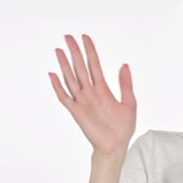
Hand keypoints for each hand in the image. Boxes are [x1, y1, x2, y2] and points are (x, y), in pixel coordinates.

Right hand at [48, 34, 136, 155]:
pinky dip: (58, 86)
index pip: (94, 65)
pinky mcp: (76, 112)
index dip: (90, 51)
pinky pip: (64, 97)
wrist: (116, 146)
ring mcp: (82, 101)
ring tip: (59, 50)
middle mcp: (90, 93)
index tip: (85, 37)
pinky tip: (52, 74)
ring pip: (71, 78)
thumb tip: (124, 65)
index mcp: (103, 89)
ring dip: (65, 64)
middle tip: (68, 36)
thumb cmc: (123, 128)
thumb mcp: (130, 103)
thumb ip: (126, 84)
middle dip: (75, 52)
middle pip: (80, 68)